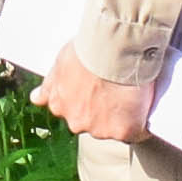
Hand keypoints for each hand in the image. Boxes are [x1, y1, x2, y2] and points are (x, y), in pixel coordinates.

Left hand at [39, 47, 155, 142]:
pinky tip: (145, 108)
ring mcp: (99, 129)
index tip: (97, 92)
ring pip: (114, 128)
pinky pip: (136, 133)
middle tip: (116, 88)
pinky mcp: (123, 131)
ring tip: (132, 92)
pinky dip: (141, 123)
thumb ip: (50, 85)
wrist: (112, 47)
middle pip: (93, 123)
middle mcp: (76, 121)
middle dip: (103, 110)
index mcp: (59, 104)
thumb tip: (36, 98)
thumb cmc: (87, 49)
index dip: (88, 102)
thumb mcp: (60, 63)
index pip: (74, 113)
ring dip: (122, 116)